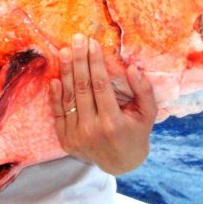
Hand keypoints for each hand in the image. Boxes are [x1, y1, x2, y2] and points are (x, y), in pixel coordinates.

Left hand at [48, 34, 156, 174]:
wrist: (119, 164)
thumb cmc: (135, 133)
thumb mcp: (147, 114)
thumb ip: (144, 91)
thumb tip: (133, 68)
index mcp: (113, 123)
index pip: (101, 86)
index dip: (95, 63)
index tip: (92, 43)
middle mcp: (92, 129)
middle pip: (82, 88)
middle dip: (79, 60)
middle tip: (76, 39)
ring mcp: (76, 135)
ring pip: (68, 97)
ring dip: (65, 72)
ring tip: (64, 51)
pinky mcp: (65, 139)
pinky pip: (58, 112)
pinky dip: (55, 95)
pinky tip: (55, 77)